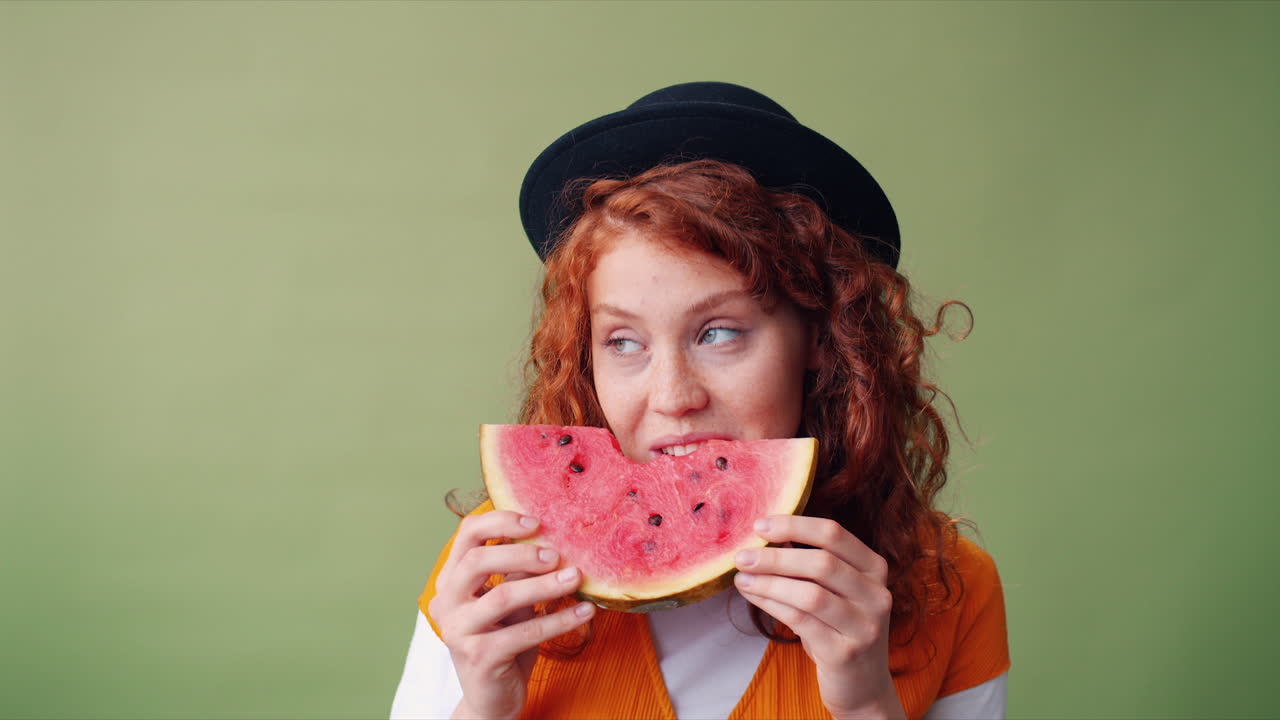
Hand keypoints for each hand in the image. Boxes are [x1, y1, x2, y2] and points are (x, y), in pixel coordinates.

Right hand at [428, 511, 595, 719]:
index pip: (467, 534)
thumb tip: (552, 541)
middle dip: (522, 553)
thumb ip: (520, 573)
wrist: (492, 699)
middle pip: (478, 561)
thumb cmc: (503, 641)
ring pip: (502, 597)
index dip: (501, 521)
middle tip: (556, 555)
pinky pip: (524, 633)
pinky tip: (583, 612)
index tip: (536, 522)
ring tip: (575, 578)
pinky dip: (558, 621)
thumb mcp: (512, 602)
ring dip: (545, 586)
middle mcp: (446, 601)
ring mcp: (458, 631)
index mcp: (451, 579)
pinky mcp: (479, 657)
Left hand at [734, 516, 905, 719]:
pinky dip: (771, 604)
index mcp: (875, 568)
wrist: (863, 686)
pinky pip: (800, 621)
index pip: (834, 534)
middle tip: (743, 555)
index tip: (759, 525)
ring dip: (769, 582)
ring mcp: (864, 625)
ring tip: (741, 577)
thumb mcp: (836, 591)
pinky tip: (753, 596)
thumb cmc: (840, 629)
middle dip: (776, 557)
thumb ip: (812, 564)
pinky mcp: (845, 652)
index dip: (794, 525)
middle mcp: (877, 594)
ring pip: (810, 594)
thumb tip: (768, 535)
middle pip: (822, 563)